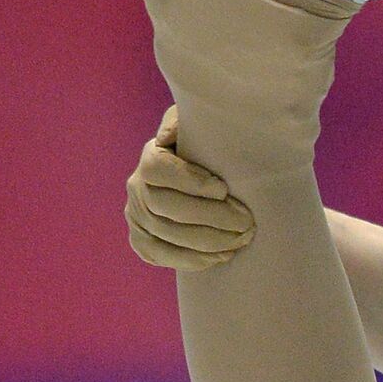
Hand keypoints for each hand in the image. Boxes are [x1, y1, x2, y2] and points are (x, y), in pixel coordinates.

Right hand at [124, 106, 255, 269]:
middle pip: (164, 207)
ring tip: (241, 239)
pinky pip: (161, 255)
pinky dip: (192, 259)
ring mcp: (136, 216)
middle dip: (209, 217)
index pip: (158, 170)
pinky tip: (221, 256)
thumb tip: (168, 134)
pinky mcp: (142, 240)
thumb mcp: (206, 127)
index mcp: (151, 156)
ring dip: (207, 241)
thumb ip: (189, 122)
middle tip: (246, 222)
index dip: (189, 182)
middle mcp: (136, 187)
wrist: (209, 177)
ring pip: (165, 234)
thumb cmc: (214, 148)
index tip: (223, 189)